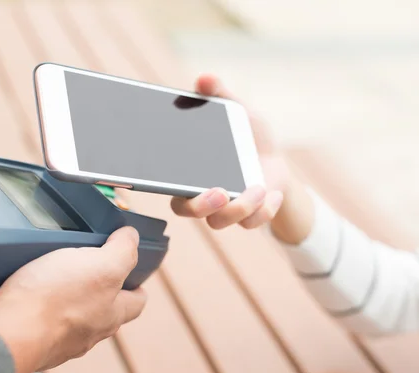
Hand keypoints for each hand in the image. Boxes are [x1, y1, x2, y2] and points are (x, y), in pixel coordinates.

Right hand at [0, 226, 146, 372]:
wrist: (5, 331)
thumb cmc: (54, 301)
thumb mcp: (101, 266)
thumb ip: (123, 252)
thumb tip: (132, 238)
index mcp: (111, 314)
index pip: (136, 302)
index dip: (136, 284)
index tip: (130, 269)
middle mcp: (87, 331)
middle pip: (102, 307)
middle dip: (99, 285)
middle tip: (88, 259)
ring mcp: (57, 336)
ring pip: (69, 312)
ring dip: (64, 291)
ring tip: (53, 265)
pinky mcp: (28, 334)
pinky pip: (38, 314)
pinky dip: (35, 299)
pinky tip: (26, 280)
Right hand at [171, 74, 291, 229]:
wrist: (273, 156)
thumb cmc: (246, 134)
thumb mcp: (235, 109)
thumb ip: (219, 94)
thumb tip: (205, 77)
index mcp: (192, 173)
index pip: (171, 186)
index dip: (170, 188)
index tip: (182, 178)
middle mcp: (204, 195)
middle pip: (190, 212)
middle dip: (202, 207)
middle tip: (219, 192)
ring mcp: (227, 208)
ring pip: (221, 223)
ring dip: (239, 208)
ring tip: (258, 187)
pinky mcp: (251, 215)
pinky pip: (251, 224)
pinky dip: (264, 211)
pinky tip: (272, 192)